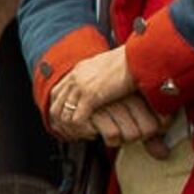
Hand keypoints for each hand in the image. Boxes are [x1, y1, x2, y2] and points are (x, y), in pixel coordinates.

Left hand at [46, 48, 160, 144]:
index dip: (59, 109)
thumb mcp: (107, 69)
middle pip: (55, 106)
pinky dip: (82, 130)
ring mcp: (81, 86)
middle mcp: (75, 78)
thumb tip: (102, 88)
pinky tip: (92, 133)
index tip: (68, 122)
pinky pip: (76, 120)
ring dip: (72, 129)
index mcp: (78, 71)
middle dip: (61, 124)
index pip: (56, 93)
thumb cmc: (131, 63)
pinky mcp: (90, 96)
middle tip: (74, 134)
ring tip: (84, 135)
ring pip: (63, 115)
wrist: (138, 57)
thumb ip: (98, 78)